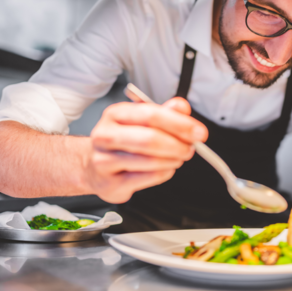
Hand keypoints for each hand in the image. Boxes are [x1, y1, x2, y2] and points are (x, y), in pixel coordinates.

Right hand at [86, 97, 207, 203]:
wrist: (92, 166)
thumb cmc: (122, 141)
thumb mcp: (141, 121)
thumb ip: (164, 112)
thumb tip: (182, 107)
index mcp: (115, 114)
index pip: (151, 115)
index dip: (179, 124)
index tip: (199, 131)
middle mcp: (106, 135)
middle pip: (150, 139)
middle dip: (178, 145)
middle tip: (191, 148)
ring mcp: (105, 161)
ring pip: (151, 161)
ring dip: (173, 160)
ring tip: (179, 157)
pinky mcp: (111, 183)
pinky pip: (149, 178)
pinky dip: (165, 173)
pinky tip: (165, 168)